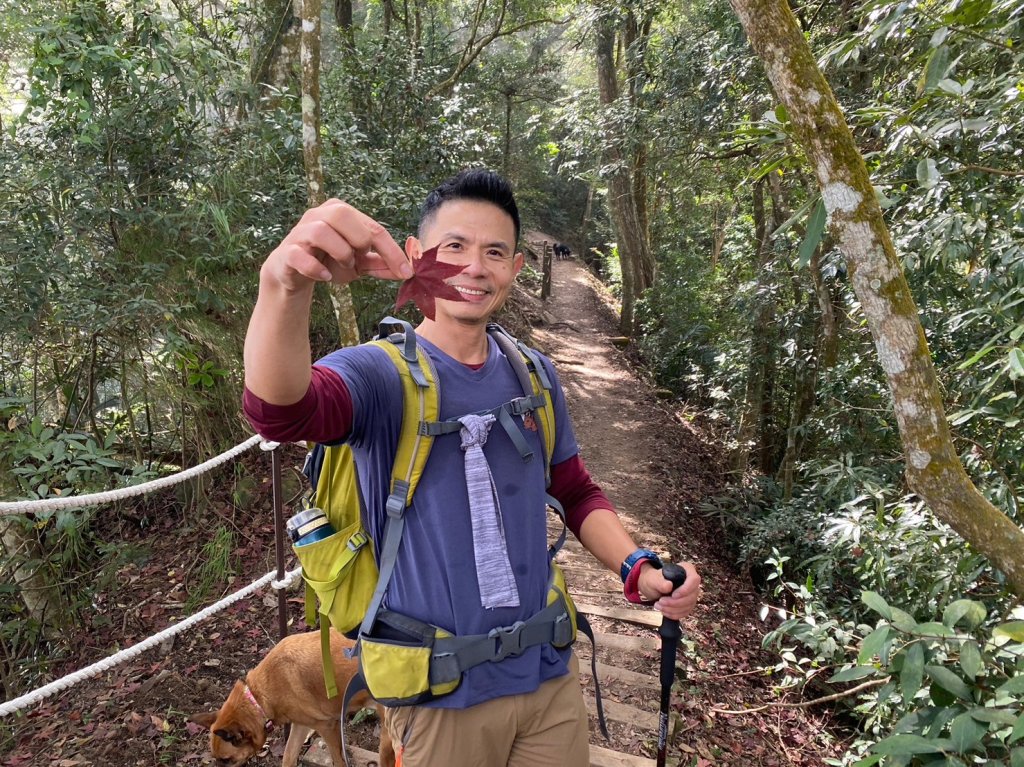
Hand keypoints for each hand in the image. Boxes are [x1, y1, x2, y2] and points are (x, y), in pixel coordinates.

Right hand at [262, 200, 412, 291]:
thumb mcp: (359, 263)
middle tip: (360, 259)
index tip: (407, 272)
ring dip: (340, 253)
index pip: (372, 227)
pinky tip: (325, 276)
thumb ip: (380, 264)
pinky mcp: (287, 251)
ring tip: (343, 266)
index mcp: (341, 213)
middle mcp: (319, 215)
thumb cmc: (329, 261)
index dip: (392, 251)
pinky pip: (299, 255)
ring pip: (321, 231)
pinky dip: (315, 268)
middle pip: (344, 215)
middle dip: (359, 240)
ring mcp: (301, 232)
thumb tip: (406, 271)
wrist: (294, 274)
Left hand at [638, 561, 700, 620]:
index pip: (694, 579)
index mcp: (687, 570)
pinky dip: (674, 614)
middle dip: (675, 602)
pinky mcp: (688, 605)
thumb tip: (669, 586)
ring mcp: (692, 594)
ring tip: (658, 606)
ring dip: (672, 609)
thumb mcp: (653, 578)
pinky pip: (685, 612)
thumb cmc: (654, 580)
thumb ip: (660, 581)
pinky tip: (664, 611)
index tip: (673, 595)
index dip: (685, 589)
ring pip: (689, 606)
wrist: (653, 588)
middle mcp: (692, 582)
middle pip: (692, 596)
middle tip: (661, 601)